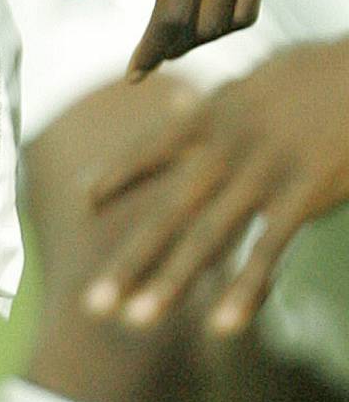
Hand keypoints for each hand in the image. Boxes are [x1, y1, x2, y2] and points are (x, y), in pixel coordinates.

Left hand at [82, 39, 348, 334]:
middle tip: (92, 303)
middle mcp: (226, 142)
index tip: (83, 200)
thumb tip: (178, 105)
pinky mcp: (304, 191)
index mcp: (213, 112)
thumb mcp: (256, 79)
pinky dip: (244, 288)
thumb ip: (216, 103)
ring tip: (137, 321)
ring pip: (208, 235)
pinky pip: (267, 248)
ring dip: (171, 281)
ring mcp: (263, 169)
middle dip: (131, 258)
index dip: (118, 174)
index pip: (152, 147)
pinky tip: (221, 326)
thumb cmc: (319, 74)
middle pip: (169, 209)